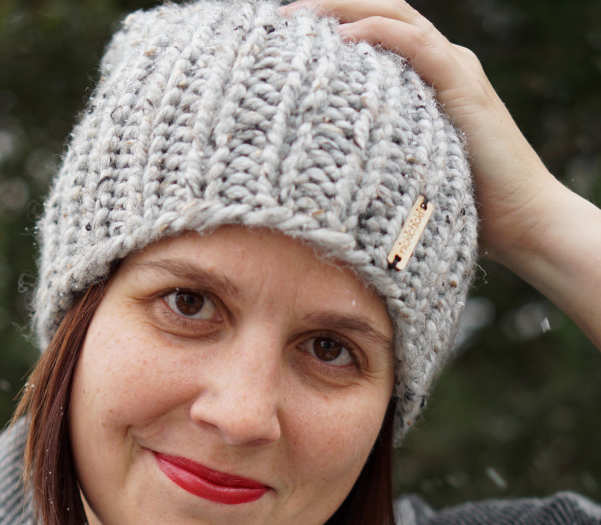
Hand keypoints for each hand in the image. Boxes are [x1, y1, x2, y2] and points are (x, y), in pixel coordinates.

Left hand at [284, 0, 552, 263]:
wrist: (524, 223)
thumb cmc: (463, 210)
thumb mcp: (406, 175)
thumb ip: (377, 158)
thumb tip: (324, 176)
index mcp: (427, 80)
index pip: (377, 34)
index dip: (333, 24)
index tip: (285, 36)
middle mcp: (442, 64)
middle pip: (382, 13)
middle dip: (330, 6)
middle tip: (281, 15)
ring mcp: (455, 71)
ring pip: (396, 16)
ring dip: (346, 8)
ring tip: (300, 14)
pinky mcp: (464, 88)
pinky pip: (418, 46)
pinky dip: (379, 34)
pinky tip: (344, 37)